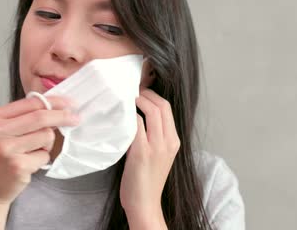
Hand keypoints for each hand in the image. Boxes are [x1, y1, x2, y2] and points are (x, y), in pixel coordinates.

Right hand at [0, 96, 78, 204]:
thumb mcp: (1, 131)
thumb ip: (23, 118)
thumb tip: (56, 108)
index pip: (30, 103)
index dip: (54, 101)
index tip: (69, 103)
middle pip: (41, 117)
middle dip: (62, 116)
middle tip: (75, 119)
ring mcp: (7, 149)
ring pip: (46, 136)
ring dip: (47, 144)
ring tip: (33, 152)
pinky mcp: (18, 165)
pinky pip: (44, 155)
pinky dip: (42, 159)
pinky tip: (28, 164)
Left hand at [120, 89, 180, 226]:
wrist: (145, 205)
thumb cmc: (146, 181)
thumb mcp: (157, 155)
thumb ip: (151, 137)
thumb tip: (137, 118)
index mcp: (174, 141)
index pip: (168, 108)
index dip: (154, 95)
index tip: (140, 91)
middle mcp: (169, 142)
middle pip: (161, 106)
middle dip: (146, 93)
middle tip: (131, 90)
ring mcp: (157, 147)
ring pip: (151, 111)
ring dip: (137, 101)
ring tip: (126, 98)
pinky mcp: (142, 153)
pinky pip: (137, 125)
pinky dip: (130, 116)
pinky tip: (121, 115)